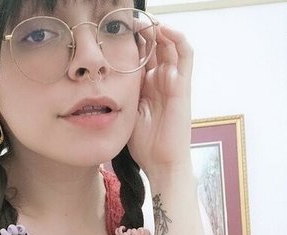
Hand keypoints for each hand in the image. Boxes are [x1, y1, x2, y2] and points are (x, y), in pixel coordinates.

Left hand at [128, 23, 193, 179]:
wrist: (163, 164)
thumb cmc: (146, 146)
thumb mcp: (126, 114)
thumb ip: (120, 95)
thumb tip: (101, 82)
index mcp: (149, 87)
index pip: (142, 55)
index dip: (132, 40)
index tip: (115, 29)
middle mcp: (163, 80)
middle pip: (156, 45)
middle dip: (144, 30)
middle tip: (129, 18)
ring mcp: (174, 81)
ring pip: (171, 44)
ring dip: (159, 29)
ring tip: (145, 19)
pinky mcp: (183, 85)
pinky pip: (185, 54)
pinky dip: (176, 38)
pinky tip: (162, 29)